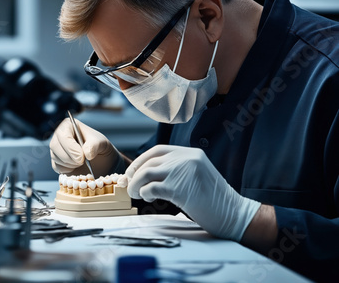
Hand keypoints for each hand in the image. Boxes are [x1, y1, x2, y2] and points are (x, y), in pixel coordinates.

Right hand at [49, 118, 124, 176]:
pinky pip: (57, 167)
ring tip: (82, 162)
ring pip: (55, 157)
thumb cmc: (100, 149)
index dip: (71, 147)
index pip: (63, 134)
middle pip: (55, 146)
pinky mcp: (55, 161)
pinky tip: (77, 167)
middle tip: (82, 162)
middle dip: (70, 157)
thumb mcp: (102, 143)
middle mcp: (60, 135)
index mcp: (69, 125)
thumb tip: (86, 153)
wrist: (101, 163)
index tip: (82, 157)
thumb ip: (95, 145)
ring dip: (71, 164)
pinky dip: (68, 170)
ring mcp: (56, 149)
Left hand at [126, 145, 260, 240]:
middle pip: (149, 162)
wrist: (233, 213)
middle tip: (130, 186)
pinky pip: (152, 187)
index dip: (141, 160)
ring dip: (136, 184)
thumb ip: (178, 169)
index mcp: (191, 153)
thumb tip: (147, 173)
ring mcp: (183, 172)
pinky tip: (148, 197)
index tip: (132, 171)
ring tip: (135, 194)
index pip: (158, 150)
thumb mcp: (197, 174)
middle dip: (135, 174)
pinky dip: (145, 192)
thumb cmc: (213, 199)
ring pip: (146, 173)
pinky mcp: (179, 189)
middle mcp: (186, 158)